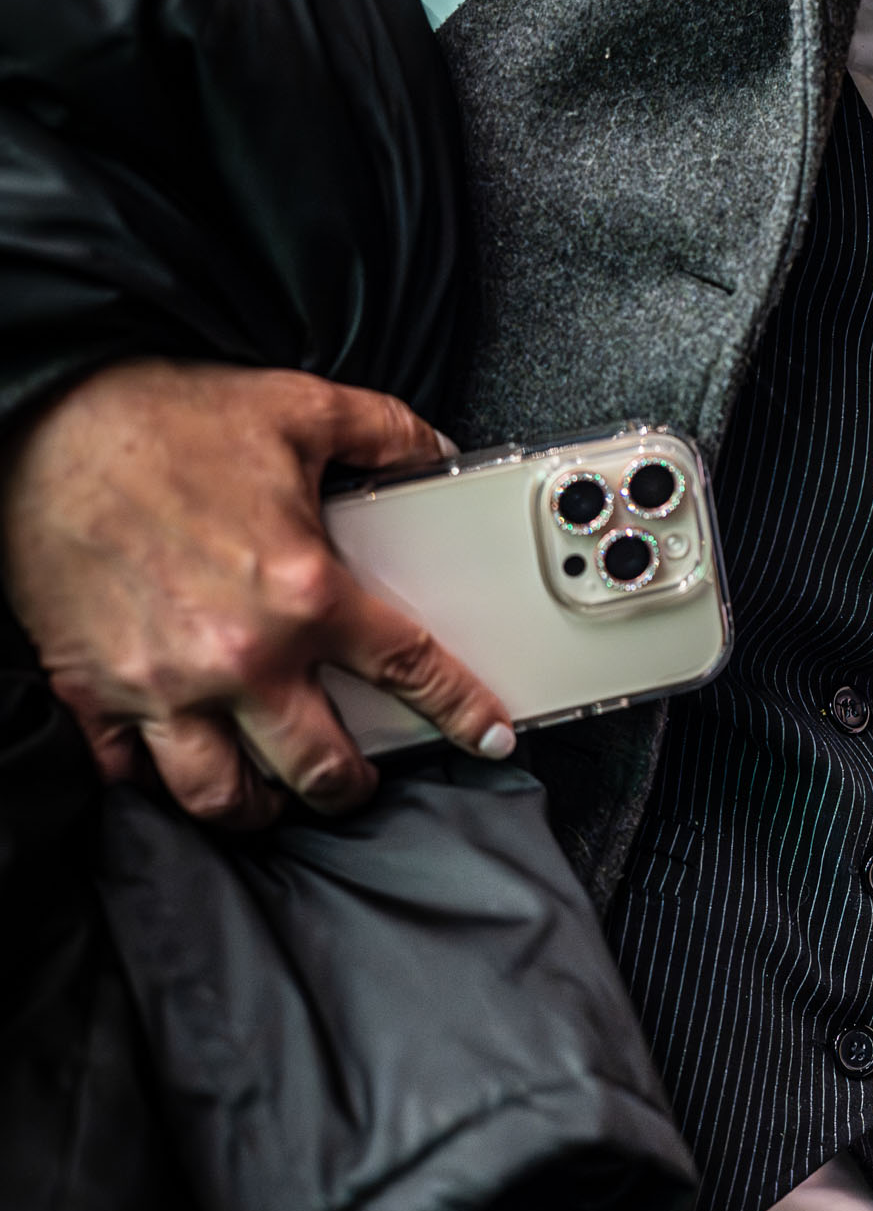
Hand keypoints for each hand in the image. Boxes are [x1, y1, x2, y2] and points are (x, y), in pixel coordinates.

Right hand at [1, 358, 512, 825]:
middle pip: (320, 767)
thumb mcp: (300, 405)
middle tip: (359, 776)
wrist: (46, 423)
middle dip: (352, 784)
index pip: (410, 671)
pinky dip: (158, 783)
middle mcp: (241, 656)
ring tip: (276, 791)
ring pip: (224, 796)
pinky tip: (181, 767)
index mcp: (303, 592)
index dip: (461, 711)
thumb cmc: (160, 417)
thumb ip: (385, 433)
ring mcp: (164, 686)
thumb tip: (434, 448)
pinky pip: (131, 774)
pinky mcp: (94, 692)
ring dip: (260, 805)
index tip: (487, 736)